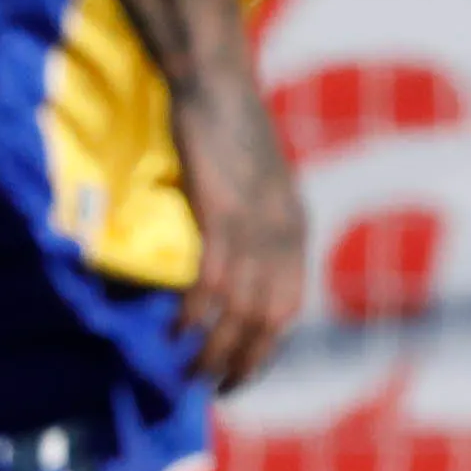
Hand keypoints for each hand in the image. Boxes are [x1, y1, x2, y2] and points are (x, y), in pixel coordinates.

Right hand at [173, 89, 310, 394]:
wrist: (217, 82)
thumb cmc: (228, 126)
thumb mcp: (254, 181)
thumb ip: (252, 219)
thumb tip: (232, 254)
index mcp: (295, 229)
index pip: (288, 308)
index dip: (265, 348)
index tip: (239, 374)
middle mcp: (284, 235)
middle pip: (269, 320)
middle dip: (243, 362)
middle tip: (214, 388)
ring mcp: (253, 226)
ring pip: (240, 310)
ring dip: (216, 349)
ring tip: (190, 372)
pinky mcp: (220, 214)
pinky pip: (211, 281)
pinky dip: (194, 313)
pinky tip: (176, 329)